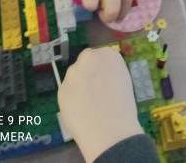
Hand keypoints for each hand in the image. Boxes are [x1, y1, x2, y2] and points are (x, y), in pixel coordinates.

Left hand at [58, 47, 142, 162]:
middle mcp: (88, 58)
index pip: (102, 56)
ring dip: (79, 86)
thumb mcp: (124, 82)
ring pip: (74, 77)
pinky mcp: (61, 89)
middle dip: (88, 74)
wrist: (109, 130)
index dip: (102, 71)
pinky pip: (67, 93)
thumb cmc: (124, 109)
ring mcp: (72, 73)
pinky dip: (72, 100)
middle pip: (86, 62)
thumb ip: (111, 74)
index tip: (105, 82)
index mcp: (108, 54)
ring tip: (87, 106)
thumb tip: (104, 79)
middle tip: (95, 92)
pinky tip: (80, 113)